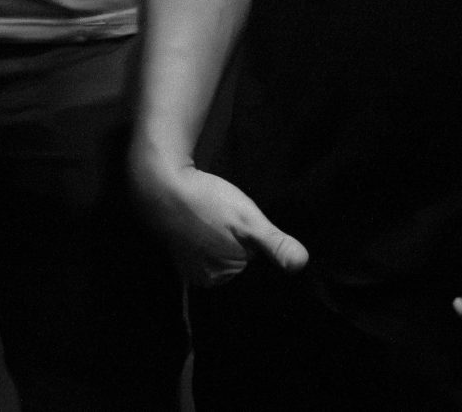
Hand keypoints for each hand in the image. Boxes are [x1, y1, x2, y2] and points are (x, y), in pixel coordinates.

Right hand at [133, 158, 308, 287]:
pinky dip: (207, 233)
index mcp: (221, 278)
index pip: (252, 265)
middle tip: (229, 216)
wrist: (159, 182)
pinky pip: (203, 246)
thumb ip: (274, 243)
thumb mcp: (246, 219)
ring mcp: (187, 265)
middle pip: (235, 260)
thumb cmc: (204, 200)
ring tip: (215, 215)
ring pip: (219, 252)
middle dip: (238, 241)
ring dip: (222, 235)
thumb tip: (302, 265)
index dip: (252, 243)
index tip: (243, 224)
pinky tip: (204, 218)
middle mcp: (203, 279)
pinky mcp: (178, 250)